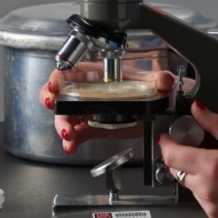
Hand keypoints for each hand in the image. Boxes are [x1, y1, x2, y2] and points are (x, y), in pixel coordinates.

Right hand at [38, 62, 174, 153]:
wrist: (158, 108)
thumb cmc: (151, 87)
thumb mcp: (155, 81)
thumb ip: (160, 79)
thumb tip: (164, 79)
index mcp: (99, 76)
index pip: (73, 71)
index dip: (59, 76)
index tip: (54, 85)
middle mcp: (90, 92)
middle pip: (62, 94)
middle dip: (52, 101)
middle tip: (53, 109)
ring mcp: (90, 111)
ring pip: (66, 117)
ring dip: (62, 126)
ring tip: (69, 136)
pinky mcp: (94, 127)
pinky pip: (78, 134)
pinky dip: (72, 141)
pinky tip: (72, 146)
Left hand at [159, 102, 217, 217]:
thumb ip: (217, 124)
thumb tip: (199, 110)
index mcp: (213, 168)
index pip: (173, 155)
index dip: (166, 143)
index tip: (167, 136)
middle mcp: (207, 190)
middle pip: (177, 170)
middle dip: (181, 157)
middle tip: (196, 146)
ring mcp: (211, 207)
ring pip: (189, 186)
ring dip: (195, 173)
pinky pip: (201, 200)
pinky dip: (206, 189)